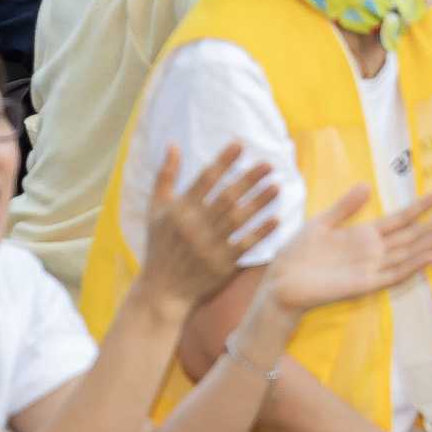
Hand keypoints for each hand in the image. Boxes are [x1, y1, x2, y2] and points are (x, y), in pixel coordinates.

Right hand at [138, 143, 281, 306]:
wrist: (163, 288)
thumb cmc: (159, 244)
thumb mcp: (155, 209)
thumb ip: (166, 175)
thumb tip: (173, 143)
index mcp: (179, 209)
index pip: (205, 179)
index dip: (223, 161)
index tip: (240, 145)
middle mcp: (194, 226)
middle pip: (226, 197)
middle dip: (248, 179)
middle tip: (269, 164)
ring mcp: (208, 245)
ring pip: (238, 219)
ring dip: (259, 202)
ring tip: (276, 186)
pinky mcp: (221, 264)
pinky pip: (244, 245)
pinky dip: (260, 233)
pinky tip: (276, 219)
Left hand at [261, 183, 431, 313]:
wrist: (281, 283)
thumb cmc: (299, 255)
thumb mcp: (322, 223)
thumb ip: (345, 207)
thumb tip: (367, 185)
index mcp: (365, 235)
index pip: (400, 218)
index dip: (422, 205)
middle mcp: (374, 252)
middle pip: (414, 235)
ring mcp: (371, 269)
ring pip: (410, 253)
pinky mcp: (364, 285)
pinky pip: (393, 275)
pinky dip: (413, 266)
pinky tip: (431, 257)